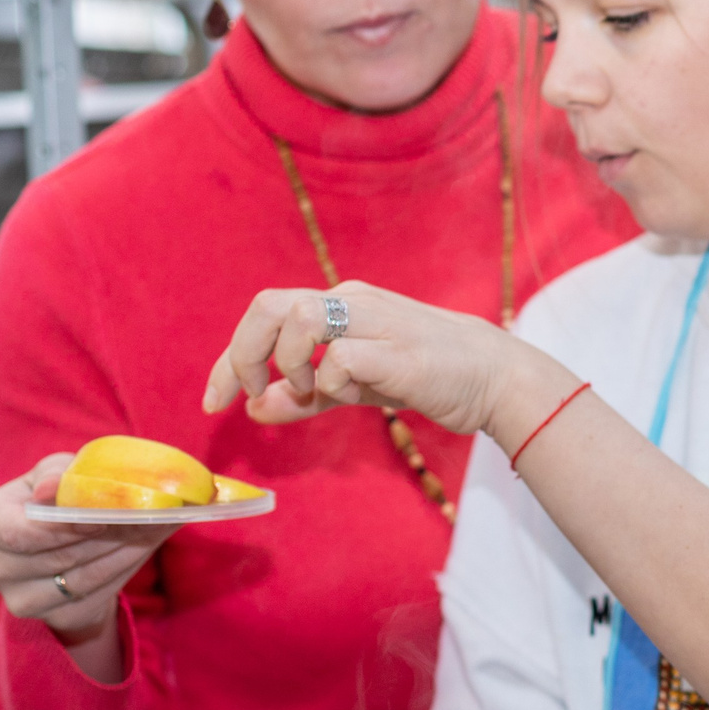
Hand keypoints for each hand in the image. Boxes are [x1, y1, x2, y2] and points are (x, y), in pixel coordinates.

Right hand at [0, 454, 167, 639]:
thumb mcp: (57, 473)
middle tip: (149, 514)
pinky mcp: (54, 618)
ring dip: (124, 551)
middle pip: (57, 556)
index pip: (17, 532)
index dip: (62, 527)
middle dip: (108, 534)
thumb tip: (52, 487)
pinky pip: (95, 597)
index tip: (102, 516)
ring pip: (81, 578)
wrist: (66, 543)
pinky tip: (142, 547)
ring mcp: (21, 598)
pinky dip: (124, 570)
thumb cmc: (58, 497)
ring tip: (153, 526)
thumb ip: (57, 475)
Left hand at [201, 278, 571, 440]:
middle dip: (242, 354)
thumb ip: (304, 395)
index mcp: (340, 304)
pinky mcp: (397, 351)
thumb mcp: (353, 387)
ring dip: (288, 365)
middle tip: (247, 394)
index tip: (214, 401)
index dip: (227, 358)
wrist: (494, 377)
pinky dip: (330, 384)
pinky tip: (351, 396)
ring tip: (308, 392)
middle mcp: (352, 302)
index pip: (265, 314)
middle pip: (269, 305)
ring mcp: (375, 321)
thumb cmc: (426, 375)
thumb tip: (254, 407)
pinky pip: (339, 360)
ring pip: (299, 320)